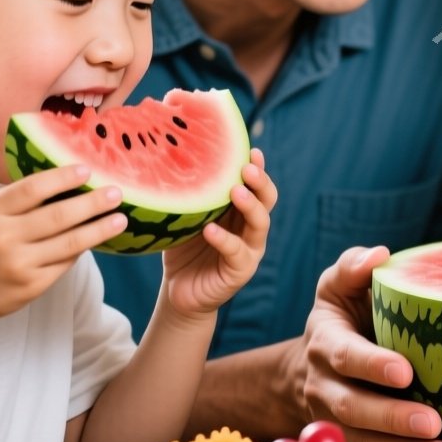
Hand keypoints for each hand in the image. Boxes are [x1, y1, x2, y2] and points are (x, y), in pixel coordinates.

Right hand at [0, 165, 128, 328]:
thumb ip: (13, 202)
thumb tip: (61, 182)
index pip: (32, 188)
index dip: (63, 177)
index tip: (87, 169)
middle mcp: (4, 238)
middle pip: (59, 215)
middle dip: (93, 203)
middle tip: (116, 192)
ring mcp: (19, 264)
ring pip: (70, 242)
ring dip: (99, 229)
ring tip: (120, 218)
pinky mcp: (31, 286)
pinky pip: (65, 264)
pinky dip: (81, 250)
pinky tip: (96, 239)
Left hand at [160, 148, 275, 317]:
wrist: (179, 292)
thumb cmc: (183, 249)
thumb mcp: (186, 218)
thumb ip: (191, 197)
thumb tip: (174, 161)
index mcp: (240, 212)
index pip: (256, 186)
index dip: (257, 168)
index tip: (251, 150)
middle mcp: (250, 229)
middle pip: (267, 200)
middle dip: (260, 182)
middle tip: (246, 168)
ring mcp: (249, 250)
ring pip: (259, 224)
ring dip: (249, 206)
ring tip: (235, 191)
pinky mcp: (240, 272)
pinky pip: (236, 252)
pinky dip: (224, 239)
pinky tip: (210, 230)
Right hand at [299, 246, 441, 441]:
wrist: (310, 365)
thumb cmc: (342, 317)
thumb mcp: (339, 285)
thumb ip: (353, 266)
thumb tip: (379, 255)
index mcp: (325, 342)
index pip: (346, 355)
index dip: (372, 365)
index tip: (405, 372)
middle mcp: (324, 385)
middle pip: (353, 408)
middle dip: (392, 418)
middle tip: (432, 422)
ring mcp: (332, 420)